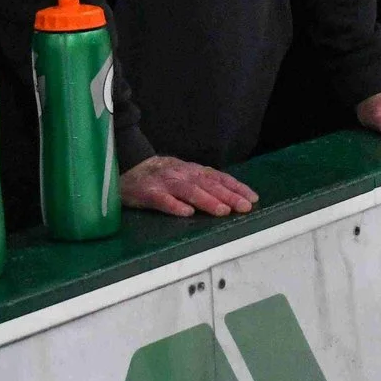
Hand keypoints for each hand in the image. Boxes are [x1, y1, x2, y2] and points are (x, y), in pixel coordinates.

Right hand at [121, 155, 257, 217]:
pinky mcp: (148, 192)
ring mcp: (165, 182)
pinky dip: (174, 205)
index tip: (252, 198)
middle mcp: (182, 174)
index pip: (219, 178)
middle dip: (228, 195)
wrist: (127, 168)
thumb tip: (231, 197)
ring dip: (207, 200)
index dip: (236, 187)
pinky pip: (162, 199)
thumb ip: (203, 183)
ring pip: (189, 190)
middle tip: (244, 207)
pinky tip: (186, 213)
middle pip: (208, 184)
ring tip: (222, 211)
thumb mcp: (184, 175)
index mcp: (193, 171)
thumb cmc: (161, 176)